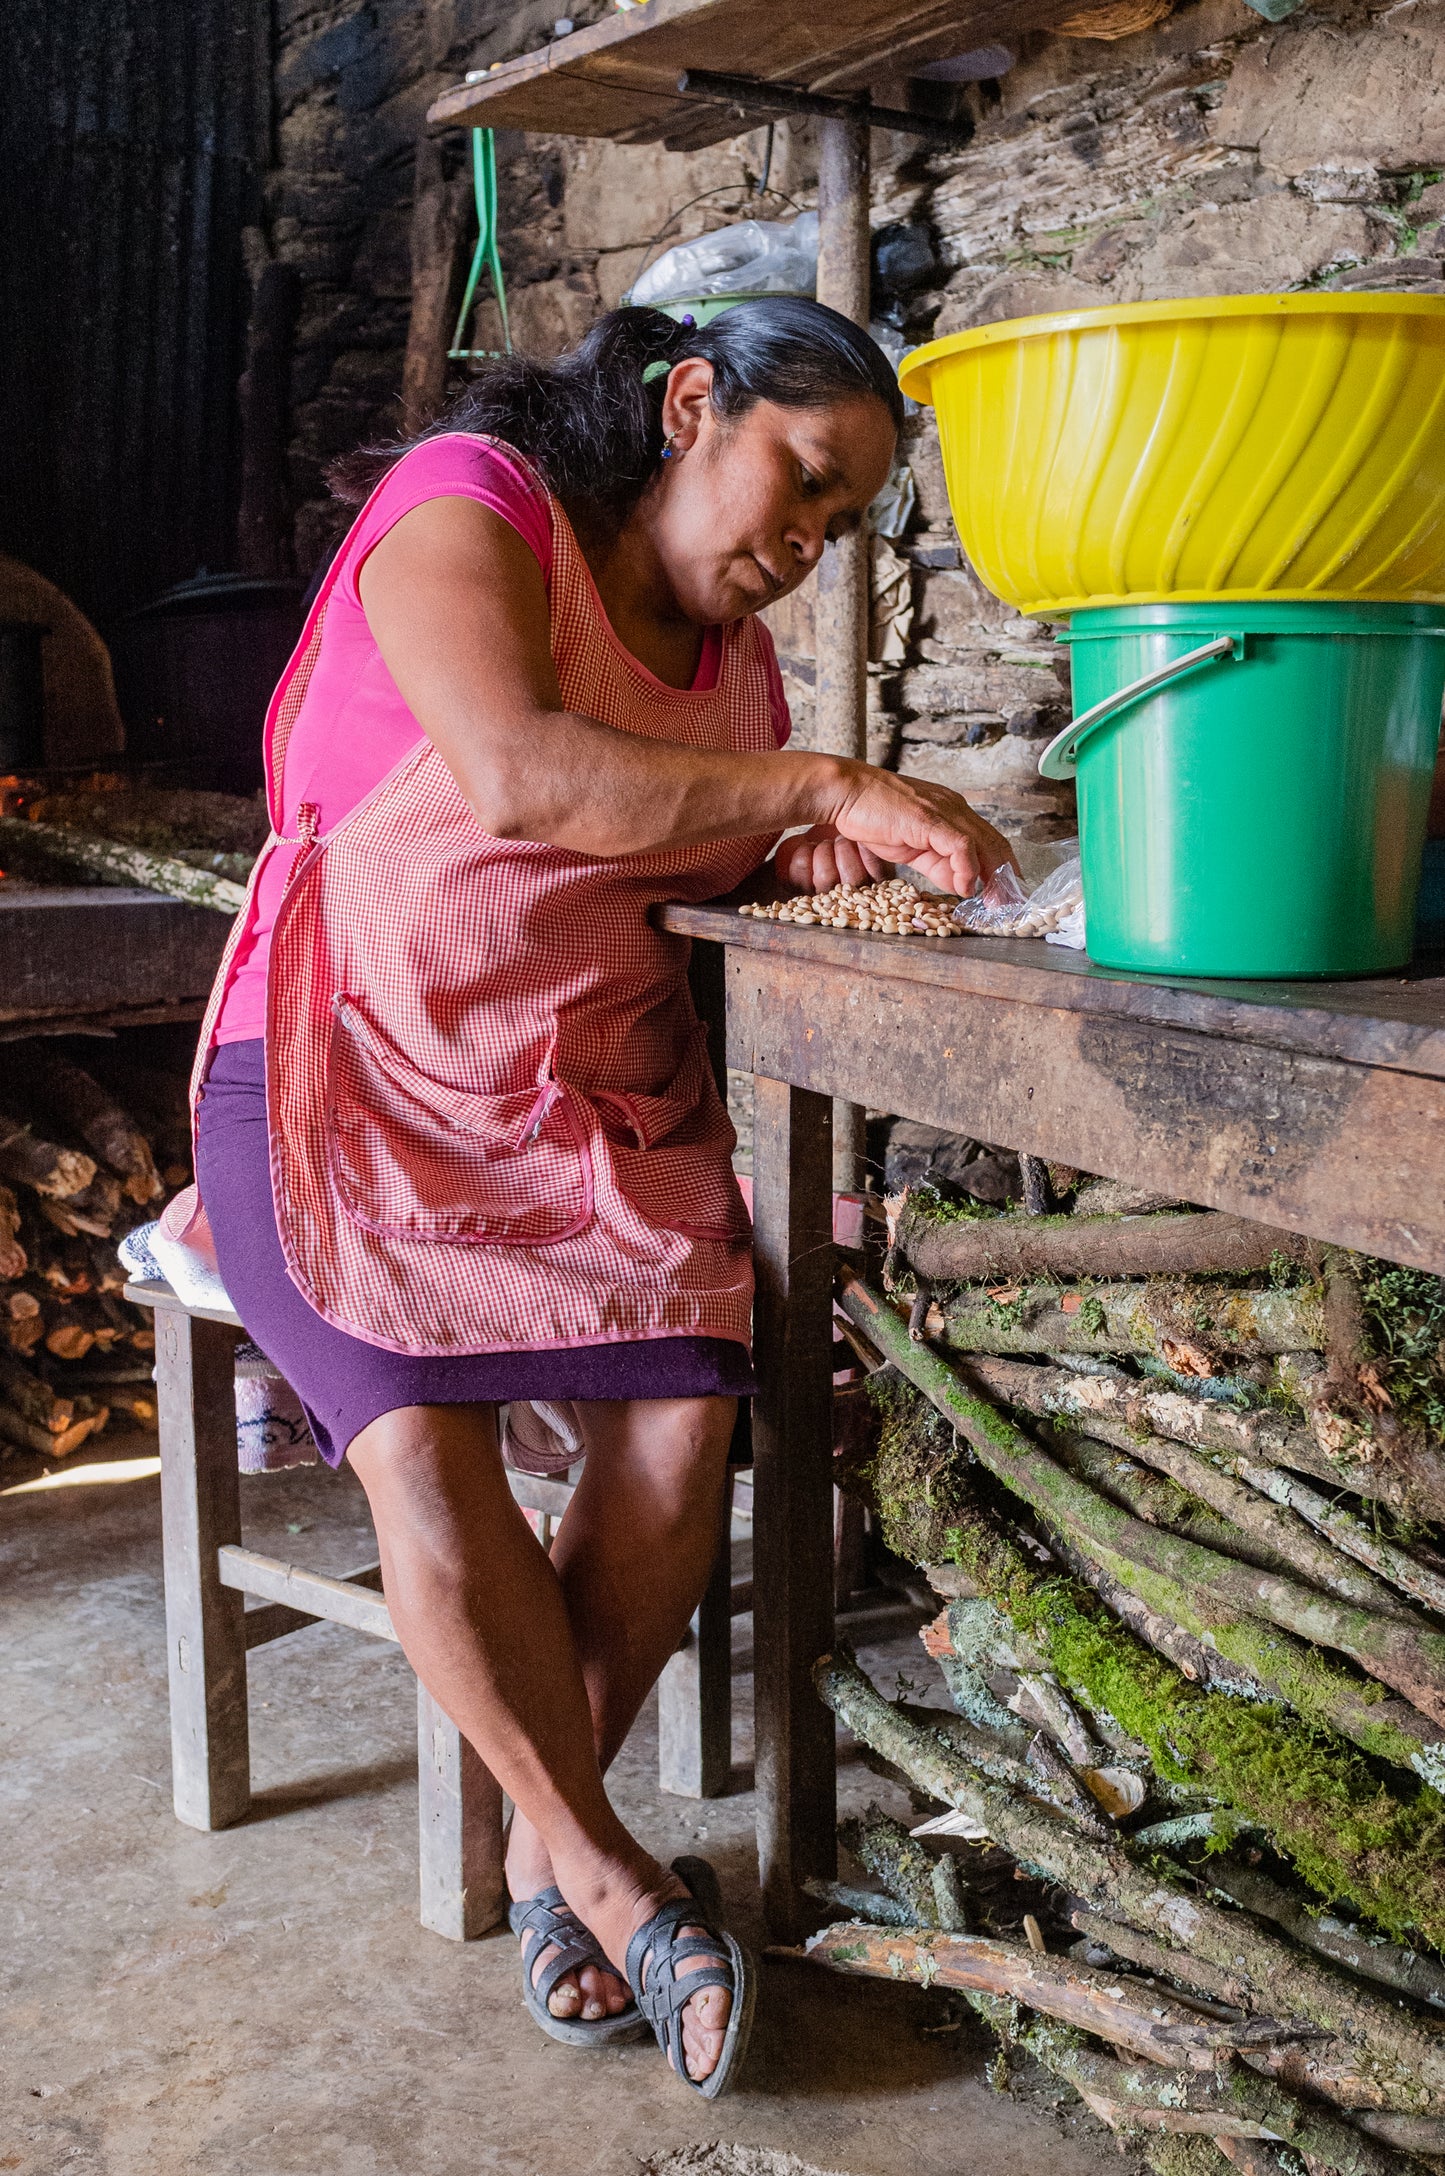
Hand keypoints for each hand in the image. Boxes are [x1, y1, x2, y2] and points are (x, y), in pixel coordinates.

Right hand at [788, 763, 1018, 897]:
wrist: (846, 793)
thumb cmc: (871, 816)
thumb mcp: (912, 848)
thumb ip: (937, 864)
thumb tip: (961, 885)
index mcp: (951, 812)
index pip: (989, 840)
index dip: (1000, 868)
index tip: (1004, 893)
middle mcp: (954, 808)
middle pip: (995, 843)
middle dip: (1005, 877)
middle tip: (1008, 904)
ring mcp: (944, 812)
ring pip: (985, 844)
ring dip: (993, 877)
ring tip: (994, 901)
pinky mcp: (930, 820)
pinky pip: (961, 846)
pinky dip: (967, 869)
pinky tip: (963, 887)